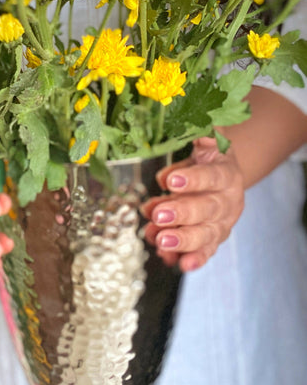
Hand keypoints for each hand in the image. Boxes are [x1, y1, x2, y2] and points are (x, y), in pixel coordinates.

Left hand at [141, 137, 244, 272]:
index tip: (169, 180)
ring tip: (159, 240)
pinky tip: (176, 263)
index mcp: (226, 172)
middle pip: (207, 209)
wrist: (222, 175)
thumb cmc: (206, 156)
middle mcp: (227, 200)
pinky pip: (204, 252)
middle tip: (157, 213)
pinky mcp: (212, 240)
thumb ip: (199, 134)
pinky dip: (191, 259)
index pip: (211, 176)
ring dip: (182, 239)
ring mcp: (221, 223)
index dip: (192, 179)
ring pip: (205, 234)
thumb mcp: (204, 140)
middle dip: (181, 213)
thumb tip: (193, 121)